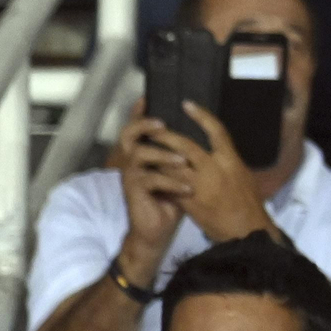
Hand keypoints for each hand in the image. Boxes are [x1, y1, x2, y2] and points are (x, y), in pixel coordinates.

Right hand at [116, 102, 188, 282]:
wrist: (157, 232)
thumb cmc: (170, 201)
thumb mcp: (179, 175)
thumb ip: (182, 156)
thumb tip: (201, 136)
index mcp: (144, 154)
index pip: (139, 128)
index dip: (140, 113)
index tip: (147, 98)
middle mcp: (133, 161)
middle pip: (129, 134)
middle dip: (145, 125)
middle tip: (164, 125)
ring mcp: (131, 176)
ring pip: (139, 154)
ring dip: (163, 155)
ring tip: (183, 161)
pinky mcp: (134, 192)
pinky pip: (149, 180)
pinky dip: (171, 183)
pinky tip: (187, 189)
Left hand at [136, 102, 277, 244]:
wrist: (245, 231)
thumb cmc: (250, 204)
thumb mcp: (244, 176)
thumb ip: (229, 161)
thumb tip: (220, 149)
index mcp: (230, 160)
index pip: (215, 131)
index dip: (200, 115)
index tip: (186, 104)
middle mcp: (213, 169)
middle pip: (185, 145)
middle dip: (167, 135)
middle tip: (153, 127)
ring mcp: (199, 185)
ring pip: (172, 165)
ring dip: (158, 156)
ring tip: (146, 148)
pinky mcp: (189, 202)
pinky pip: (170, 185)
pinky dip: (161, 178)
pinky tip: (152, 172)